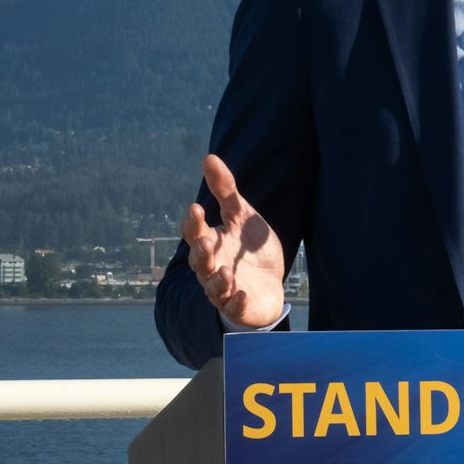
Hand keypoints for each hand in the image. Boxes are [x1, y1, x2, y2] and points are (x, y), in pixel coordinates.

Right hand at [181, 154, 286, 328]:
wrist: (270, 282)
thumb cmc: (248, 248)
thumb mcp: (241, 215)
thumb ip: (226, 190)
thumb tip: (208, 157)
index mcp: (210, 243)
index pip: (194, 232)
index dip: (193, 222)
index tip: (197, 208)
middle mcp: (210, 267)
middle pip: (199, 260)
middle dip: (201, 252)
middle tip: (205, 241)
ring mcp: (224, 289)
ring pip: (213, 287)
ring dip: (217, 280)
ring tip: (224, 271)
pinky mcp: (239, 307)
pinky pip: (234, 307)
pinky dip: (237, 302)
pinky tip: (243, 294)